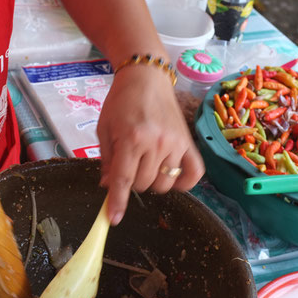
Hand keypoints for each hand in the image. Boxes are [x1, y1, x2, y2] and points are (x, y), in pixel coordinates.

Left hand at [97, 64, 204, 224]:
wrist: (146, 77)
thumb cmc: (120, 102)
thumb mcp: (104, 129)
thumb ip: (106, 160)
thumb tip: (107, 187)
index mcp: (131, 139)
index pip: (123, 180)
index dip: (117, 202)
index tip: (113, 220)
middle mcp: (155, 143)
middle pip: (144, 185)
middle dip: (133, 183)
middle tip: (129, 164)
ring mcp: (175, 143)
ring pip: (164, 184)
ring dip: (153, 182)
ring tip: (146, 164)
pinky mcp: (189, 142)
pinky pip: (193, 175)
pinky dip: (182, 182)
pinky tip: (170, 175)